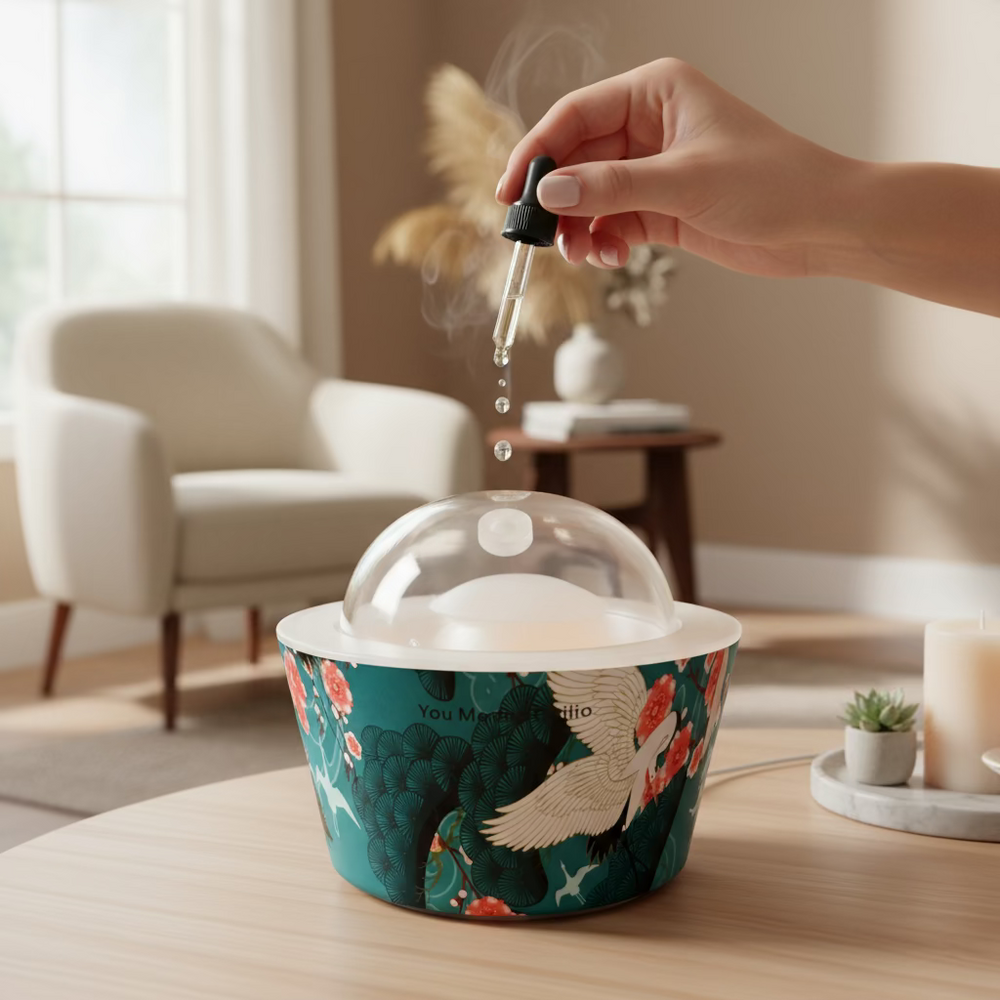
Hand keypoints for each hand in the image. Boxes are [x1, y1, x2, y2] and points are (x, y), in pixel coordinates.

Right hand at [496, 58, 856, 277]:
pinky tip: (610, 257)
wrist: (822, 225)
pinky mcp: (662, 208)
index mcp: (655, 92)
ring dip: (578, 227)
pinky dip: (603, 242)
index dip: (536, 152)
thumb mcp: (684, 183)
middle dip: (556, 199)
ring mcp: (654, 169)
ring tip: (582, 255)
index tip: (511, 192)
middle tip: (536, 236)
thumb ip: (611, 188)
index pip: (575, 115)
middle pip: (576, 158)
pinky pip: (612, 222)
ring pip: (590, 196)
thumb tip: (549, 194)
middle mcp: (649, 126)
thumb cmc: (773, 183)